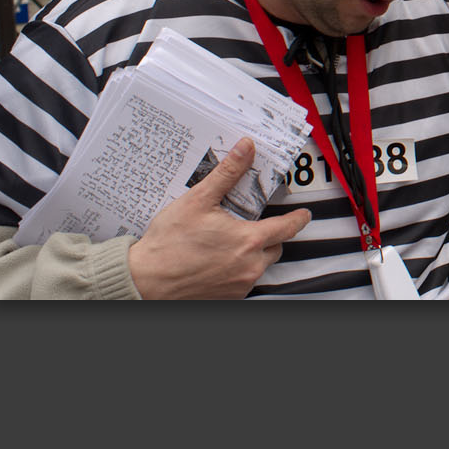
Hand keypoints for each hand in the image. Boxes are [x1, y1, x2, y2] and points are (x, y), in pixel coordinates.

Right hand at [127, 138, 312, 299]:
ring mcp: (239, 285)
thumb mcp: (198, 200)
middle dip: (269, 236)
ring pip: (259, 266)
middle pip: (275, 248)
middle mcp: (249, 267)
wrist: (145, 281)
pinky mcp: (227, 298)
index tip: (303, 215)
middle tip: (250, 226)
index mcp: (248, 241)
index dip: (299, 219)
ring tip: (227, 243)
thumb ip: (226, 174)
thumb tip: (245, 149)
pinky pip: (243, 282)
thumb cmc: (168, 244)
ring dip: (252, 255)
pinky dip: (237, 271)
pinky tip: (217, 261)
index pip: (288, 228)